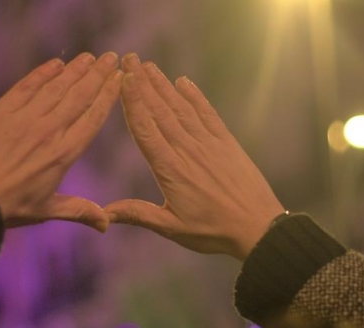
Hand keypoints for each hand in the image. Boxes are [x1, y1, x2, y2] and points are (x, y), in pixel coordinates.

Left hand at [0, 52, 122, 231]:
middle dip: (98, 74)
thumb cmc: (7, 208)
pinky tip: (56, 64)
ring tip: (89, 56)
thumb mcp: (46, 211)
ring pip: (57, 87)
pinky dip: (43, 72)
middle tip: (111, 58)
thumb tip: (106, 223)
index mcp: (64, 154)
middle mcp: (49, 131)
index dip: (108, 95)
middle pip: (80, 95)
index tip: (119, 79)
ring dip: (75, 70)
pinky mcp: (2, 110)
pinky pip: (27, 85)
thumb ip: (78, 210)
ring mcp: (25, 118)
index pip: (93, 117)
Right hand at [105, 54, 284, 259]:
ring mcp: (208, 144)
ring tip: (148, 66)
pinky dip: (195, 97)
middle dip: (142, 84)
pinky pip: (207, 114)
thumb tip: (104, 213)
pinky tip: (183, 82)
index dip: (132, 103)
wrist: (259, 228)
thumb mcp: (172, 228)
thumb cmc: (214, 232)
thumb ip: (138, 215)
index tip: (122, 80)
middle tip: (128, 59)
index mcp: (170, 170)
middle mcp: (187, 150)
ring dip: (163, 85)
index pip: (145, 130)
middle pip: (160, 111)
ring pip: (180, 109)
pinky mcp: (226, 143)